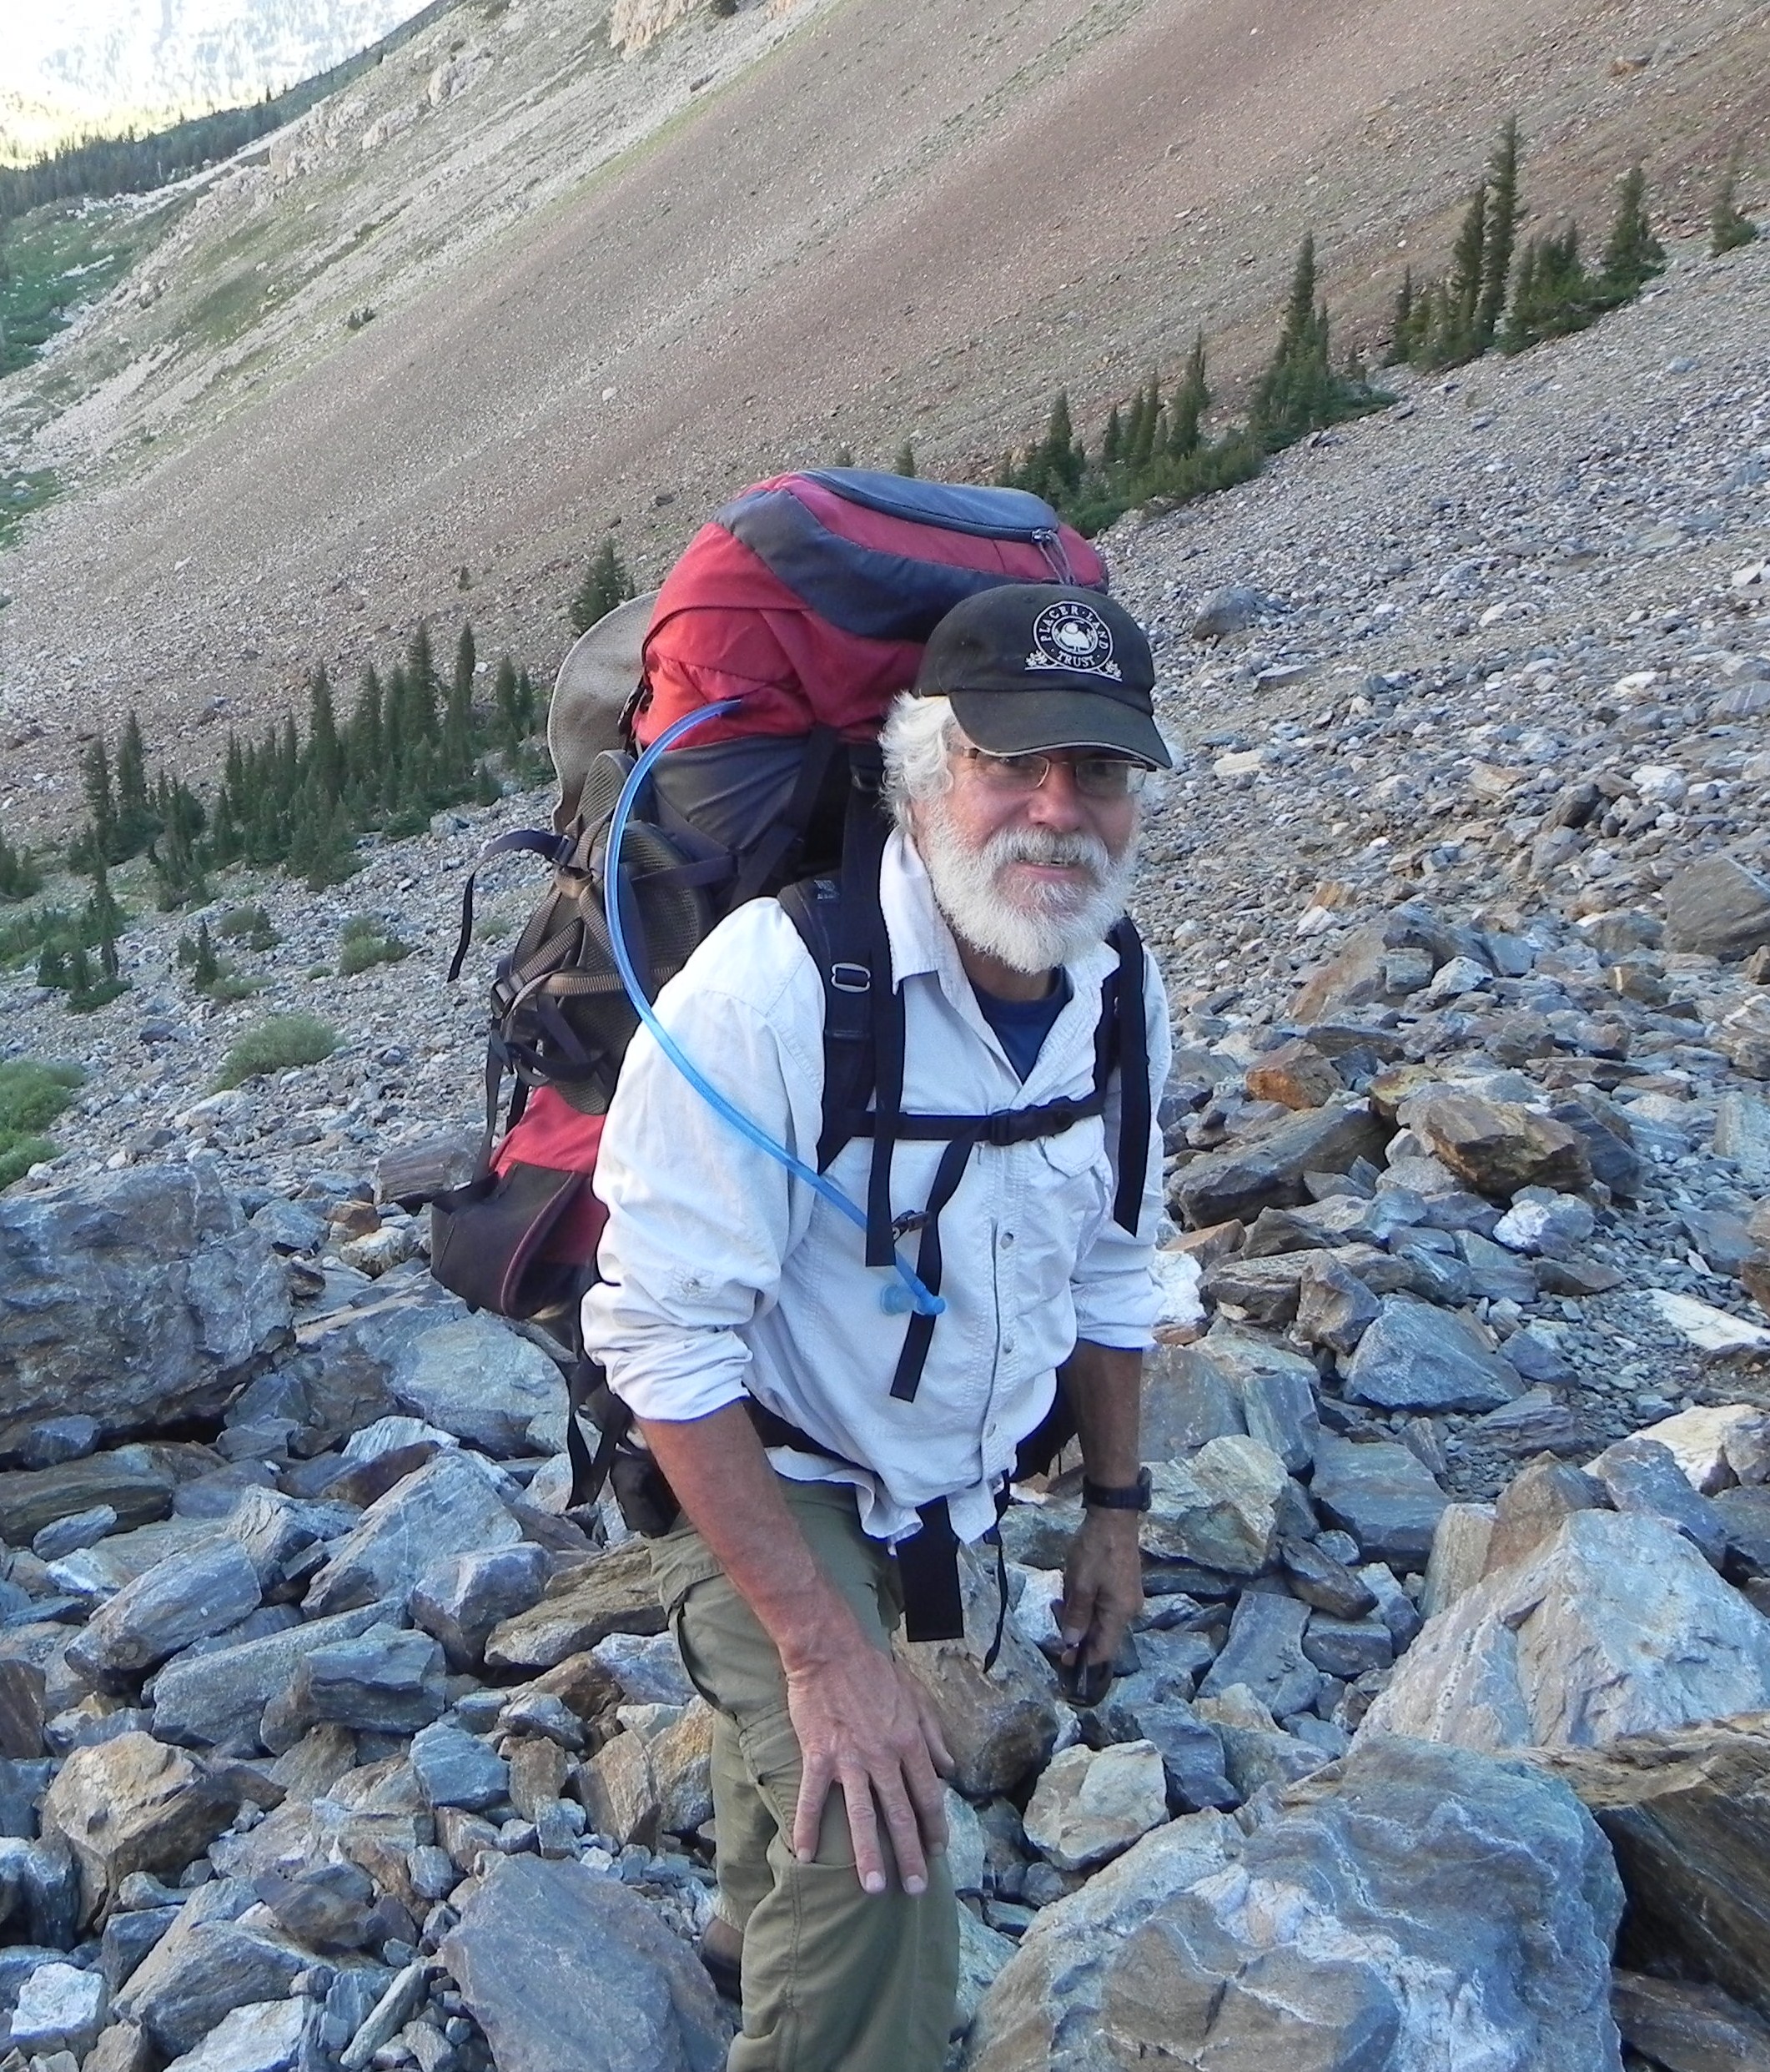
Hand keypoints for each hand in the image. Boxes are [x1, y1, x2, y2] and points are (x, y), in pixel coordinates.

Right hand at [783, 1632, 954, 1897]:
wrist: (830, 1650)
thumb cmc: (874, 1671)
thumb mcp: (915, 1697)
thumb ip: (934, 1735)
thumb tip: (950, 1768)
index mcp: (909, 1742)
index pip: (928, 1795)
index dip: (935, 1826)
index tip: (937, 1852)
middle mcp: (884, 1756)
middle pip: (901, 1815)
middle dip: (910, 1855)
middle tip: (915, 1889)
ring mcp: (850, 1759)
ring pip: (862, 1815)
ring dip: (868, 1855)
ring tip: (873, 1888)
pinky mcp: (818, 1755)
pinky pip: (811, 1798)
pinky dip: (807, 1827)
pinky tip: (804, 1855)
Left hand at [1060, 1508, 1142, 1682]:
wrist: (1113, 1516)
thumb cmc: (1095, 1550)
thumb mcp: (1080, 1583)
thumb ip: (1076, 1615)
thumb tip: (1071, 1642)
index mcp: (1120, 1613)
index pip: (1104, 1651)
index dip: (1082, 1659)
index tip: (1061, 1656)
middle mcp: (1129, 1610)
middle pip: (1102, 1635)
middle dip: (1077, 1630)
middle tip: (1057, 1609)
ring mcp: (1128, 1597)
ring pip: (1101, 1618)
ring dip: (1080, 1612)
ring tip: (1064, 1592)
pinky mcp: (1123, 1585)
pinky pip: (1103, 1604)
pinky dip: (1087, 1602)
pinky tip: (1075, 1585)